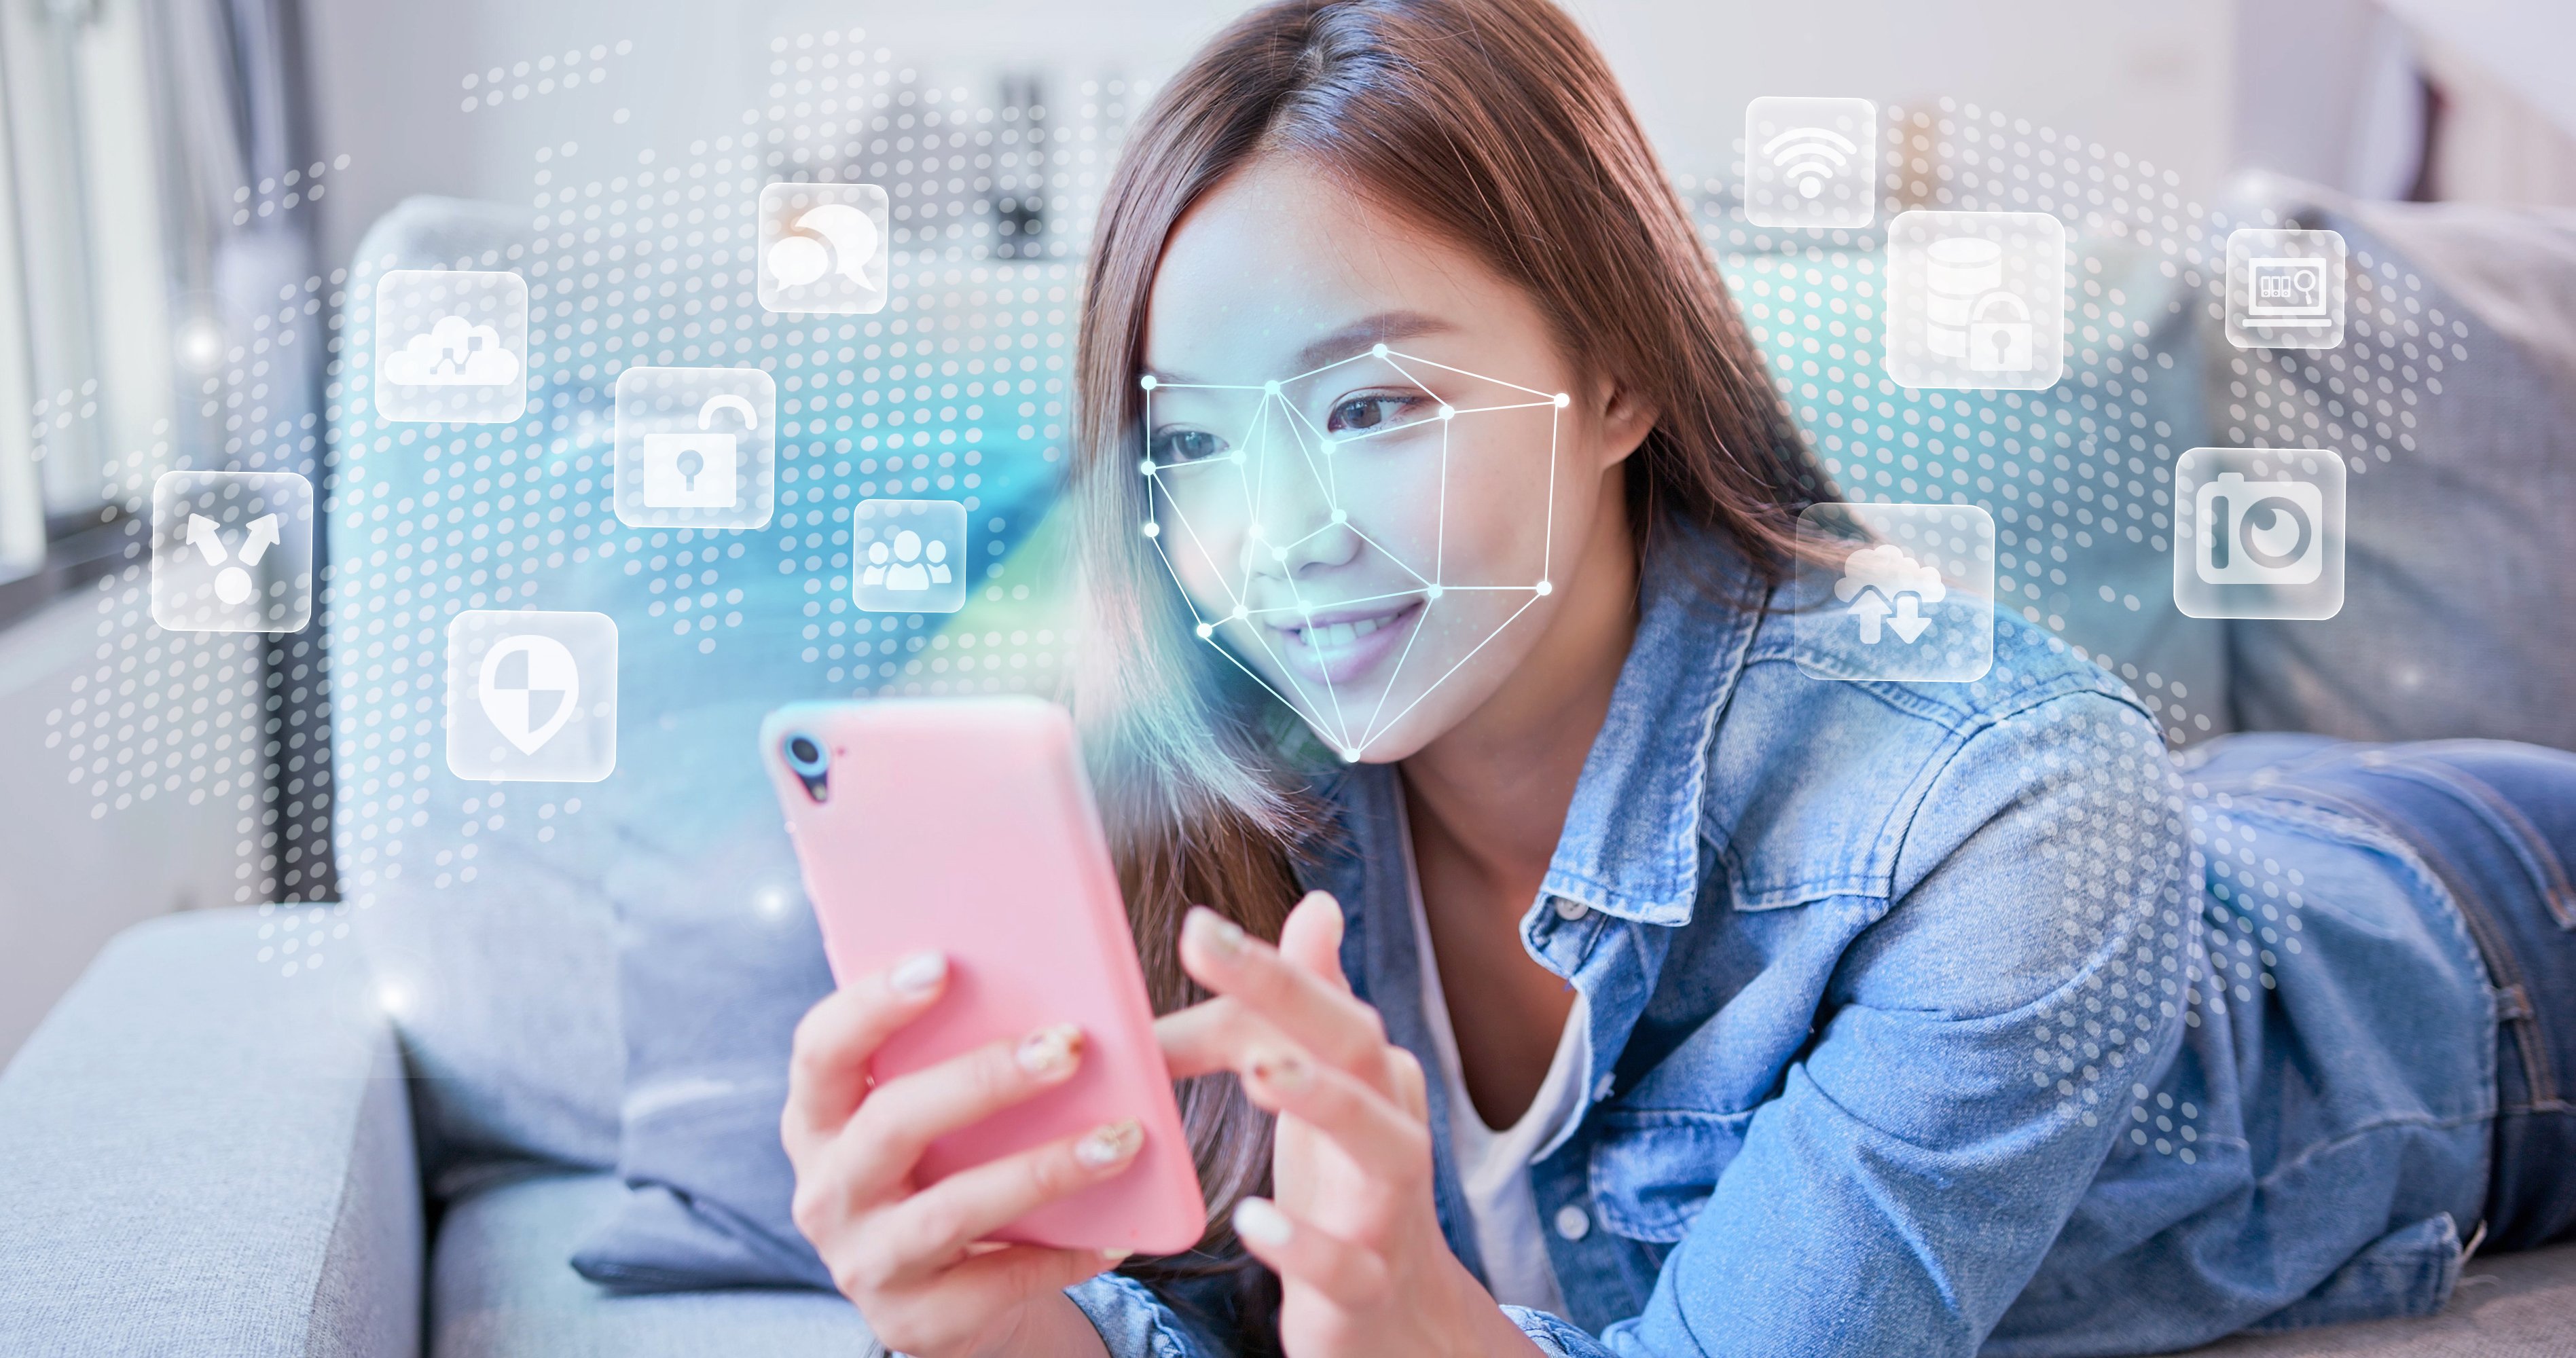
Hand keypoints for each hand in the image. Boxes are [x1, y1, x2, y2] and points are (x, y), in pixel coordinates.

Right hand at [783, 950, 1135, 1357]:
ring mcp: (865, 1262)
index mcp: (821, 1120)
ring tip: (1122, 1139)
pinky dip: (1065, 1252)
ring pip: (952, 1209)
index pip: (821, 1050)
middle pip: (892, 1122)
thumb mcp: (937, 1121)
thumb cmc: (950, 1172)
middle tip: (1069, 1045)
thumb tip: (1061, 998)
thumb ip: (963, 1060)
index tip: (942, 962)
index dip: (872, 1004)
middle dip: (984, 1079)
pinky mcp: (915, 1322)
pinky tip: (1119, 1230)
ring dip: (1044, 1170)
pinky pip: (999, 1281)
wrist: (949, 1298)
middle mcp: (826, 1191)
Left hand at [1158, 892, 1543, 1357]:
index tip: (1191, 928)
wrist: (1402, 1323)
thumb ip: (1312, 1008)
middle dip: (1286, 988)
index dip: (1255, 972)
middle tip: (1204, 939)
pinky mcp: (1368, 1286)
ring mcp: (1388, 1211)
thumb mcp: (1326, 1096)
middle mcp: (1393, 1129)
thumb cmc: (1347, 1193)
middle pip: (1356, 1044)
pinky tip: (1254, 1220)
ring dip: (1325, 1101)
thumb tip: (1318, 906)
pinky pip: (1347, 1265)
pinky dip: (1306, 1243)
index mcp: (1373, 1078)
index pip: (1321, 1007)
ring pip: (1383, 1144)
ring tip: (1259, 1071)